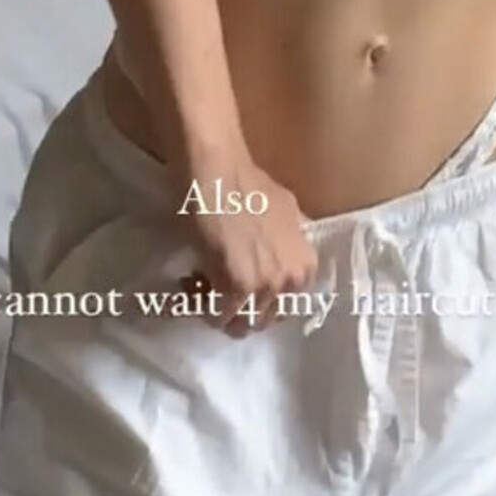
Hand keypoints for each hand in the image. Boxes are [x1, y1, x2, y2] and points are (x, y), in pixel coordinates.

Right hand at [176, 147, 319, 338]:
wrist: (218, 172)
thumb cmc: (248, 183)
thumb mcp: (287, 210)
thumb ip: (292, 239)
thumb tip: (286, 252)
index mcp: (305, 265)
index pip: (285, 307)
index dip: (261, 300)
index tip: (243, 290)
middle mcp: (290, 281)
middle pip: (263, 318)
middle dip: (241, 310)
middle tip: (219, 291)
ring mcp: (264, 287)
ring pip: (241, 323)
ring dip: (220, 312)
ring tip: (201, 288)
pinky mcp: (233, 289)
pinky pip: (217, 315)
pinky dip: (202, 307)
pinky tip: (190, 285)